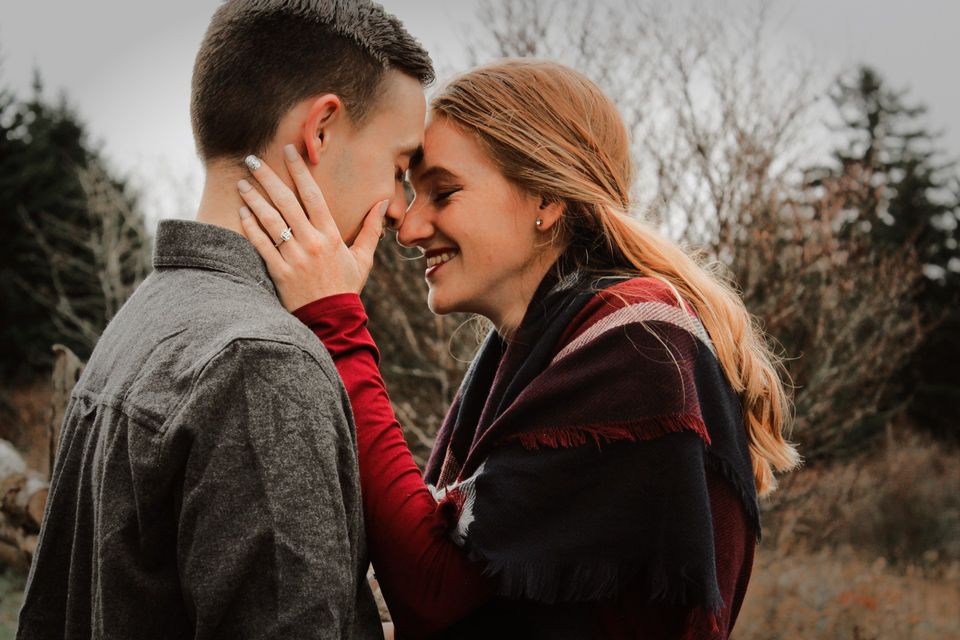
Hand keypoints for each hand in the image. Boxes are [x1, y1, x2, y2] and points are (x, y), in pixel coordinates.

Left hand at [237, 145, 388, 310]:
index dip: (300, 171)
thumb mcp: (363, 258)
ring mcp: (294, 257)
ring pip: (270, 220)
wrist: (332, 320)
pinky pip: (261, 244)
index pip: (313, 195)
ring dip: (254, 198)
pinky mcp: (279, 272)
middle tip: (253, 159)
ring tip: (242, 182)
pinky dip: (250, 226)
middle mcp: (311, 242)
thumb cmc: (346, 287)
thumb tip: (383, 204)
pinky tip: (242, 211)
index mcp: (331, 236)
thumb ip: (371, 229)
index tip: (289, 151)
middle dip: (268, 177)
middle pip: (287, 202)